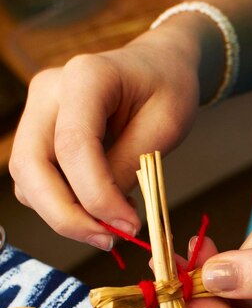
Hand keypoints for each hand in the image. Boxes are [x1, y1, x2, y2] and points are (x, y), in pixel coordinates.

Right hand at [9, 25, 201, 249]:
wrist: (159, 67)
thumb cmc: (168, 88)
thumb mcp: (165, 126)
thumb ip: (129, 167)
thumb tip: (105, 216)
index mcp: (86, 77)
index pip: (73, 146)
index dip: (95, 195)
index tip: (128, 225)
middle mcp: (49, 91)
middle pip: (31, 166)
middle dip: (66, 215)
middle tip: (110, 240)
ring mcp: (37, 112)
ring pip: (27, 180)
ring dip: (64, 214)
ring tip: (112, 225)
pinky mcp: (39, 133)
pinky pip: (37, 181)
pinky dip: (64, 204)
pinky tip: (100, 209)